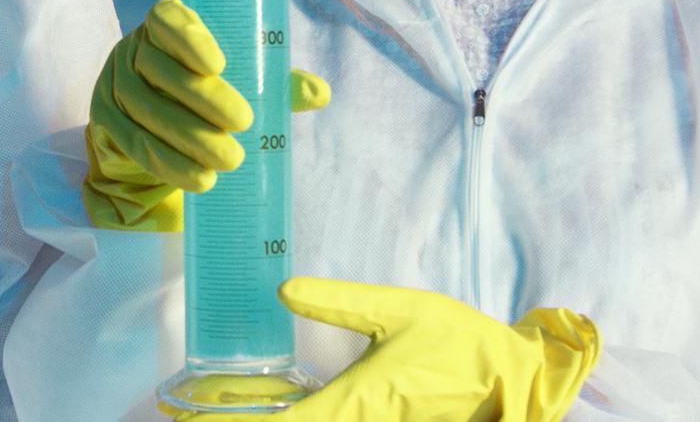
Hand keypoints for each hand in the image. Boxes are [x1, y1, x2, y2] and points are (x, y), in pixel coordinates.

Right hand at [82, 0, 329, 231]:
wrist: (150, 129)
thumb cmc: (202, 94)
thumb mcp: (239, 81)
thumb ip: (273, 82)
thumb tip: (319, 92)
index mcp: (164, 27)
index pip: (166, 19)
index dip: (189, 38)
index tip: (220, 65)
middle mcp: (133, 49)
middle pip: (161, 70)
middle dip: (203, 99)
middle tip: (243, 123)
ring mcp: (114, 85)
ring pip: (147, 110)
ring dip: (188, 138)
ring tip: (229, 162)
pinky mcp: (105, 122)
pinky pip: (134, 143)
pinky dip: (167, 164)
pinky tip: (197, 179)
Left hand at [162, 279, 599, 419]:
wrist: (510, 376)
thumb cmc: (458, 342)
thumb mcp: (397, 309)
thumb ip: (340, 302)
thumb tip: (283, 290)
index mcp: (358, 401)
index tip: (191, 419)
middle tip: (189, 414)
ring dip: (270, 421)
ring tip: (212, 411)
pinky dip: (299, 419)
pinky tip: (276, 407)